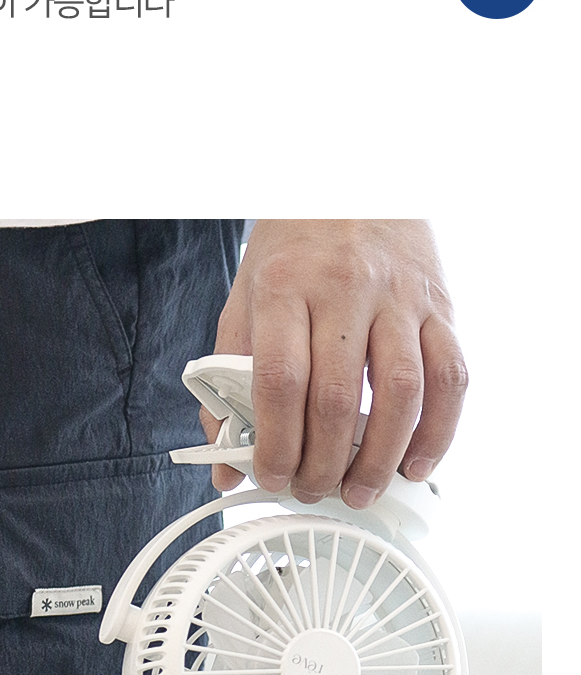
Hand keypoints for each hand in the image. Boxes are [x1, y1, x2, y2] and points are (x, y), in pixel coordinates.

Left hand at [201, 220, 467, 505]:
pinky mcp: (440, 307)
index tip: (268, 477)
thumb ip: (227, 379)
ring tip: (360, 490)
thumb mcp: (246, 298)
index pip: (279, 380)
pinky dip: (438, 431)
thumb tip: (225, 461)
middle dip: (323, 464)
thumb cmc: (295, 248)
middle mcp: (346, 290)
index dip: (275, 443)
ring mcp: (400, 298)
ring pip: (400, 394)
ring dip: (380, 458)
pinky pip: (450, 377)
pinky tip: (415, 462)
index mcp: (285, 286)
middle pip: (337, 399)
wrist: (353, 183)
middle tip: (312, 490)